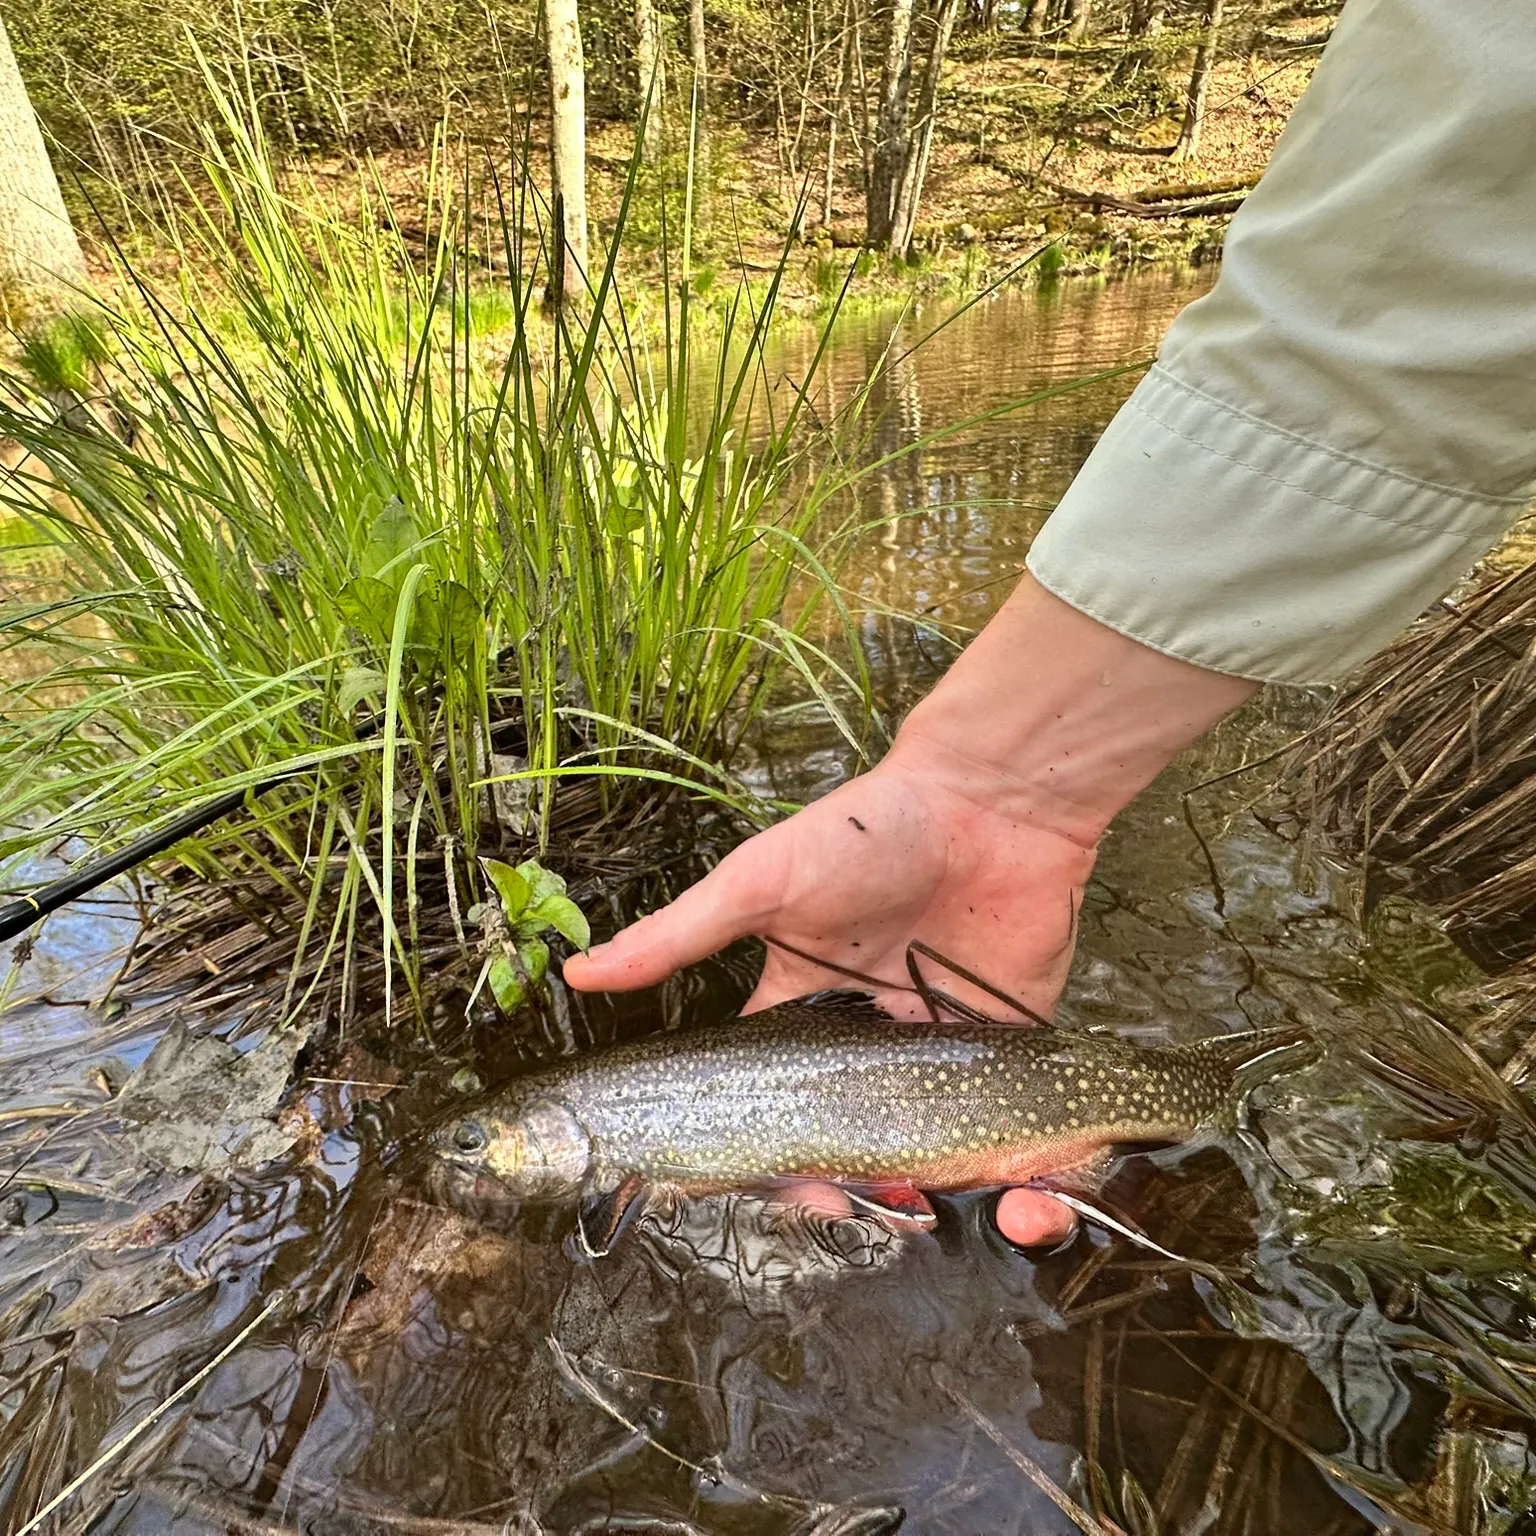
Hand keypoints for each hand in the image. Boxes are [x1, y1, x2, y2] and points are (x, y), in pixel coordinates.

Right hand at [565, 578, 1255, 1247]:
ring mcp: (939, 1052)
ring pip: (924, 1151)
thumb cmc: (869, 831)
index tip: (730, 1188)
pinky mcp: (1011, 1050)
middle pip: (842, 1141)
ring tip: (916, 1205)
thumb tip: (579, 972)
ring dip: (920, 1192)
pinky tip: (1006, 1198)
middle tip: (836, 1198)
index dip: (749, 1151)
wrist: (992, 801)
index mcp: (801, 1010)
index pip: (766, 1100)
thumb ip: (681, 935)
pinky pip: (1011, 1130)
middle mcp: (866, 1043)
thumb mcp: (762, 882)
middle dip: (833, 1184)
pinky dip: (1011, 1175)